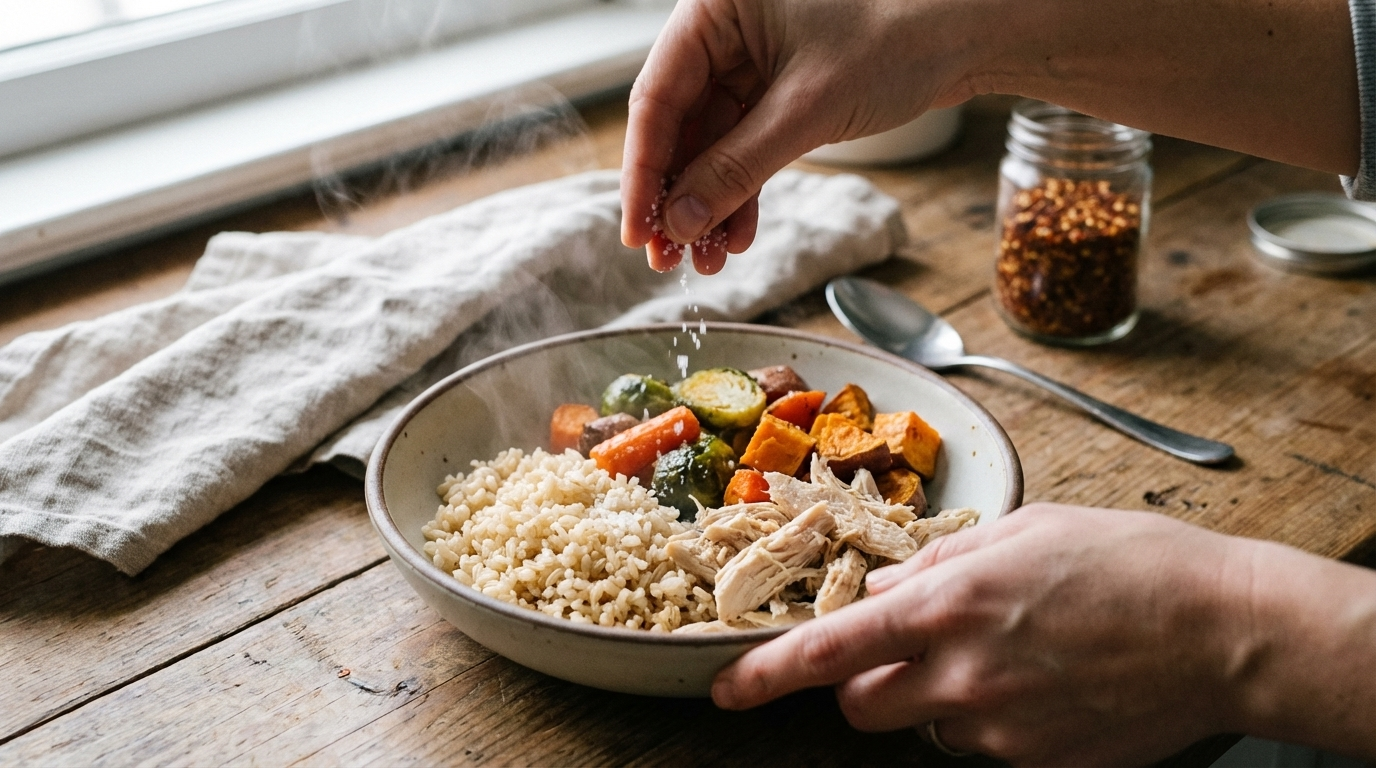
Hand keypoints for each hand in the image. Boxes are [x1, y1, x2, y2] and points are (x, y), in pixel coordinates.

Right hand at [619, 0, 984, 270]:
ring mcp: (750, 61)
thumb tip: (681, 222)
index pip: (655, 97)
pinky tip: (737, 236)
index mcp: (714, 8)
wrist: (968, 35)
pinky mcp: (778, 90)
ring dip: (708, 205)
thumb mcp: (805, 110)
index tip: (637, 230)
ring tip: (706, 260)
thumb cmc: (898, 38)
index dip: (643, 171)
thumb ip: (736, 168)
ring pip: (710, 145)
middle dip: (676, 198)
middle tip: (668, 258)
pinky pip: (743, 148)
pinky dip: (741, 192)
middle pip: (678, 126)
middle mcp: (725, 31)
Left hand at [711, 504, 1261, 765]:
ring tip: (1008, 656)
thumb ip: (936, 566)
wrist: (1223, 630)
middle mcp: (961, 676)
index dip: (764, 675)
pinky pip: (985, 745)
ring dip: (937, 697)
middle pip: (861, 704)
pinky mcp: (1038, 763)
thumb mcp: (1021, 533)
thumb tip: (884, 589)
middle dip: (867, 681)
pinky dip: (995, 718)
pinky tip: (1046, 682)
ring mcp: (1000, 730)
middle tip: (912, 648)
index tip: (727, 689)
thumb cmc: (1128, 562)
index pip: (827, 653)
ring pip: (925, 725)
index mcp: (947, 607)